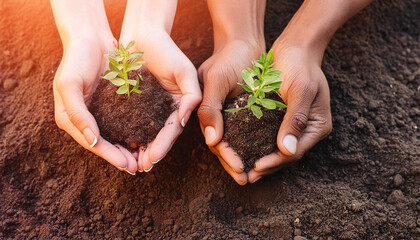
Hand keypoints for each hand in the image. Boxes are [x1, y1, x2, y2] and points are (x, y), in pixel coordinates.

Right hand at [53, 37, 138, 173]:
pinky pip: (124, 121)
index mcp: (70, 118)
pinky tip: (146, 137)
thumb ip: (78, 114)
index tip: (126, 166)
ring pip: (116, 135)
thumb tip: (92, 142)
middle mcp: (85, 118)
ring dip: (129, 147)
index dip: (109, 155)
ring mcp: (99, 111)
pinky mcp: (113, 103)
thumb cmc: (75, 59)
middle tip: (139, 168)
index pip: (92, 143)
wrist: (90, 38)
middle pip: (104, 143)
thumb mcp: (69, 85)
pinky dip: (133, 130)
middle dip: (121, 156)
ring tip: (144, 158)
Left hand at [119, 30, 201, 171]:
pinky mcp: (131, 103)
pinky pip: (127, 121)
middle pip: (157, 137)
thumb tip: (183, 121)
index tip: (152, 159)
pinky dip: (124, 134)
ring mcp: (147, 108)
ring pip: (142, 133)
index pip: (172, 130)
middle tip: (139, 168)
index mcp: (178, 106)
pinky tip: (116, 144)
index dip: (163, 146)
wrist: (143, 34)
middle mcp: (164, 110)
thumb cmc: (167, 50)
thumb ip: (191, 96)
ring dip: (136, 149)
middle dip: (149, 153)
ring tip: (128, 163)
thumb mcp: (185, 72)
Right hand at [198, 40, 264, 184]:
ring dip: (243, 158)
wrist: (244, 41)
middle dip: (234, 164)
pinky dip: (253, 144)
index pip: (215, 141)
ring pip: (235, 142)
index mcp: (206, 112)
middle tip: (246, 180)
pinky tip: (262, 153)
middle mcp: (217, 116)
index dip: (227, 157)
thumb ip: (210, 109)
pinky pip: (247, 132)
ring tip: (254, 174)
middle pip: (223, 147)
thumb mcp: (215, 81)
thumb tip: (212, 141)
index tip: (240, 170)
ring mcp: (230, 114)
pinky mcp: (244, 110)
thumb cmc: (228, 58)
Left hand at [247, 40, 331, 182]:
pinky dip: (259, 146)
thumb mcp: (301, 90)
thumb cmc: (300, 65)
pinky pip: (270, 138)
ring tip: (243, 170)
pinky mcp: (283, 119)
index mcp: (318, 126)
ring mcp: (295, 125)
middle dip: (267, 166)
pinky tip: (244, 151)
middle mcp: (308, 129)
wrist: (295, 48)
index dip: (275, 161)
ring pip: (278, 150)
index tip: (256, 167)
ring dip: (262, 160)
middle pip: (286, 156)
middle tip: (246, 177)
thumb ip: (295, 120)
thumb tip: (287, 151)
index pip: (295, 152)